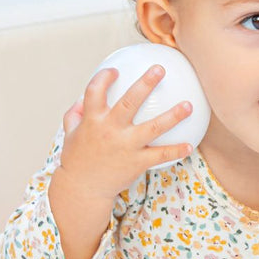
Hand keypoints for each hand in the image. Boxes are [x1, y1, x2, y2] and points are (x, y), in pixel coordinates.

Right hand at [57, 65, 192, 199]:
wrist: (83, 189)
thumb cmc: (77, 160)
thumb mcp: (70, 135)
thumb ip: (74, 115)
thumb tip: (80, 100)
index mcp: (92, 120)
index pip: (95, 91)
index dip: (104, 78)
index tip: (115, 71)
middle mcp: (110, 130)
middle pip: (130, 101)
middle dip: (146, 83)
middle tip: (160, 69)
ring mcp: (125, 146)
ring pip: (153, 127)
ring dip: (173, 115)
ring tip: (188, 105)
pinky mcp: (137, 162)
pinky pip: (161, 155)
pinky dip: (176, 150)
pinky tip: (189, 145)